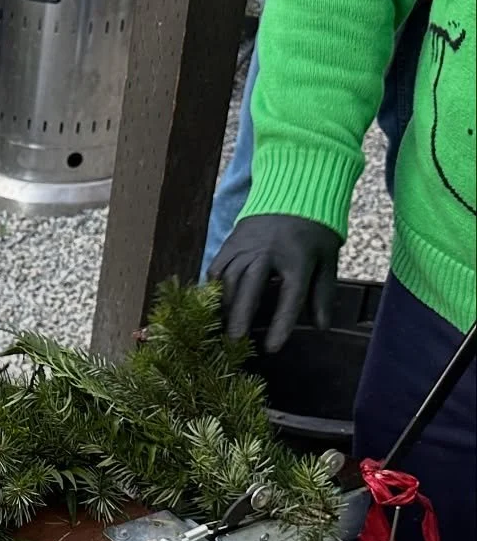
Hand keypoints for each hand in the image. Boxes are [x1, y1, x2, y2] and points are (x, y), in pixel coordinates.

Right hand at [208, 214, 341, 352]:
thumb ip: (322, 293)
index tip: (271, 349)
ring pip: (229, 278)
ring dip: (225, 305)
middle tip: (234, 340)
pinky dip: (214, 288)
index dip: (280, 324)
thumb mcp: (327, 260)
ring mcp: (246, 245)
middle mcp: (269, 251)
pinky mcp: (231, 242)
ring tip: (222, 327)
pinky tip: (214, 304)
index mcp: (299, 257)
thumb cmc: (313, 231)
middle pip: (250, 285)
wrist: (294, 191)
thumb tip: (322, 327)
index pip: (290, 296)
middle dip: (241, 314)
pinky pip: (217, 268)